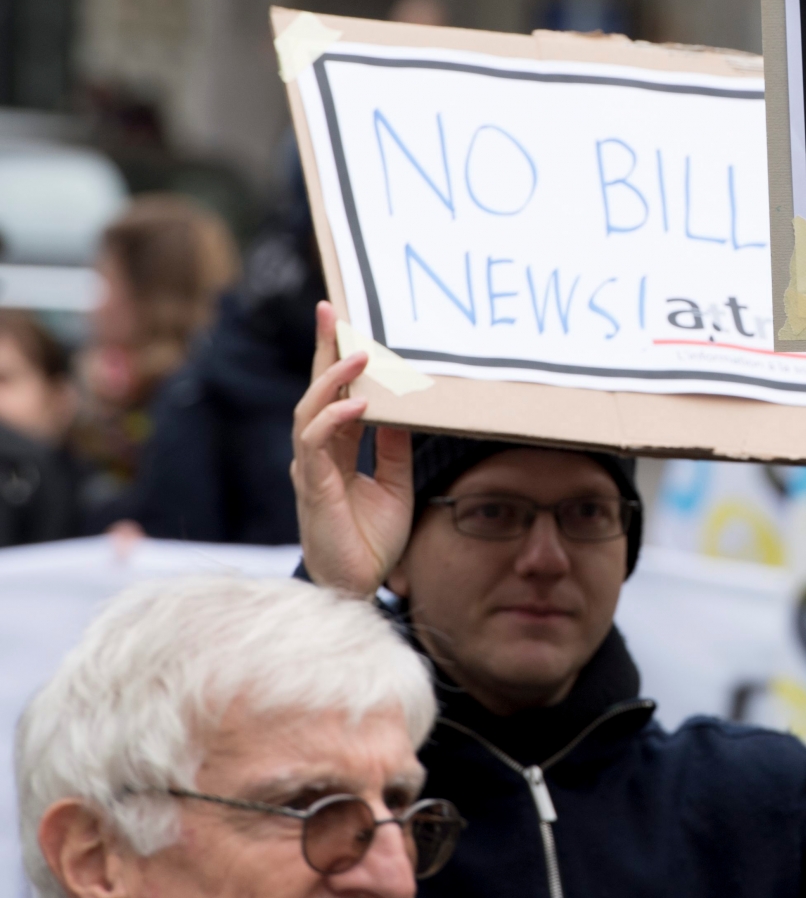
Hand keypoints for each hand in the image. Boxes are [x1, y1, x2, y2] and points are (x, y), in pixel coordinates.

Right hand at [290, 302, 415, 597]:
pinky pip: (315, 445)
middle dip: (322, 350)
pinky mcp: (313, 489)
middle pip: (315, 391)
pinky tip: (357, 403)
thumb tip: (403, 405)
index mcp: (335, 449)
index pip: (332, 394)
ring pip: (309, 411)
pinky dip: (334, 419)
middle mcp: (317, 454)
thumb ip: (393, 445)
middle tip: (331, 312)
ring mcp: (310, 470)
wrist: (359, 586)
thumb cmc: (371, 537)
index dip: (334, 357)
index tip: (342, 320)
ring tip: (359, 352)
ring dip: (332, 379)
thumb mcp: (394, 482)